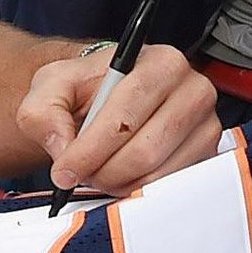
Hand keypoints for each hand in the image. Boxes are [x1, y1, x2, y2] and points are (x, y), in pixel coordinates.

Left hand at [17, 43, 221, 194]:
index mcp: (160, 63)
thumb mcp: (53, 85)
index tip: (64, 170)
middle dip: (103, 171)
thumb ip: (44, 110)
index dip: (91, 149)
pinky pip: (170, 185)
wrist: (112, 94)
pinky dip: (138, 189)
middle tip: (78, 175)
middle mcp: (193, 90)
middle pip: (145, 149)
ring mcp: (206, 124)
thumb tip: (63, 146)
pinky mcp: (207, 153)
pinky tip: (122, 175)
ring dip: (118, 183)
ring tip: (98, 171)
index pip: (127, 114)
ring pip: (157, 173)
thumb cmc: (89, 88)